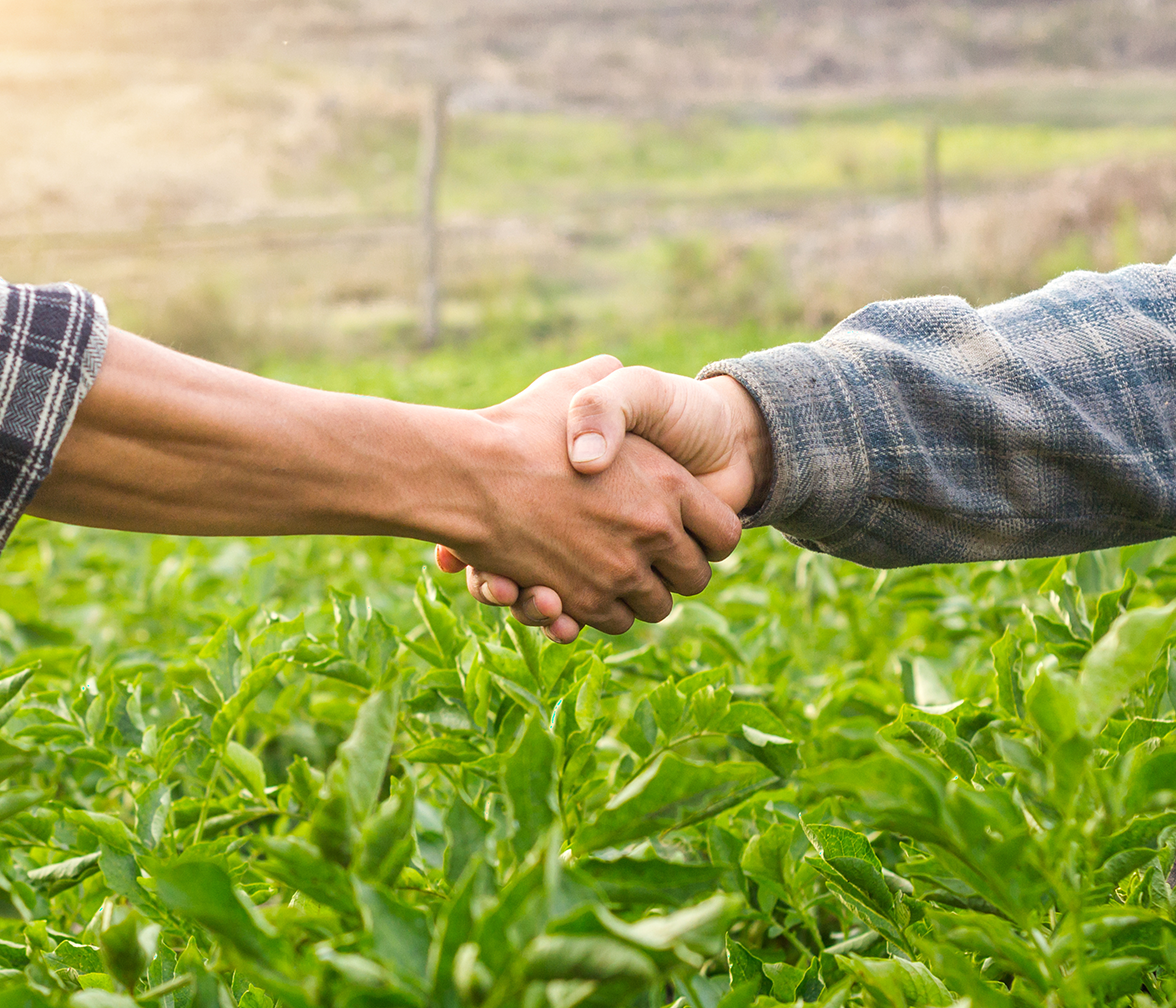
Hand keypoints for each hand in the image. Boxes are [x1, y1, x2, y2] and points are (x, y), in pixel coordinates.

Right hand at [438, 366, 770, 641]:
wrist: (469, 471)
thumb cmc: (524, 426)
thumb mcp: (578, 388)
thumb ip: (607, 385)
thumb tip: (616, 370)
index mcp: (670, 485)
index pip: (722, 534)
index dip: (709, 536)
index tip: (688, 532)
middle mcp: (653, 532)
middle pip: (693, 578)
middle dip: (675, 572)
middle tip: (651, 556)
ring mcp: (619, 572)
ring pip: (656, 606)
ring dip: (639, 595)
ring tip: (615, 571)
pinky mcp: (584, 601)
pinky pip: (614, 622)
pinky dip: (603, 612)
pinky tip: (585, 585)